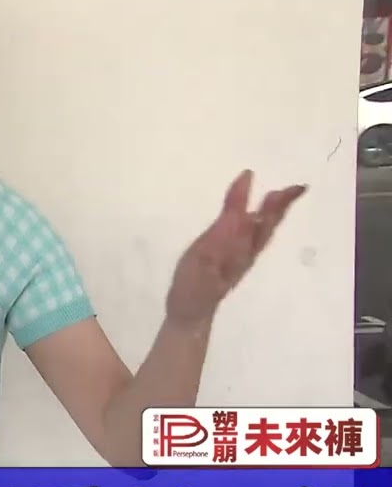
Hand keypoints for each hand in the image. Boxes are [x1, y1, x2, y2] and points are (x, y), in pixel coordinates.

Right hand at [165, 170, 306, 325]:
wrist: (192, 313)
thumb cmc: (194, 286)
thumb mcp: (205, 255)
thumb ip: (224, 232)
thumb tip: (245, 209)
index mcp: (238, 245)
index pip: (245, 215)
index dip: (245, 195)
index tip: (248, 173)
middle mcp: (245, 250)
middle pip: (265, 224)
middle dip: (278, 205)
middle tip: (294, 187)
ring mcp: (242, 258)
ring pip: (263, 231)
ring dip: (273, 213)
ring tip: (278, 197)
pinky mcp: (235, 263)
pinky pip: (255, 238)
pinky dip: (262, 224)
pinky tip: (256, 221)